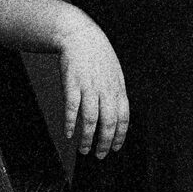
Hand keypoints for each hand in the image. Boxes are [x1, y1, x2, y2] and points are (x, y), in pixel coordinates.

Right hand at [58, 22, 129, 158]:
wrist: (80, 36)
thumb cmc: (98, 57)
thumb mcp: (115, 74)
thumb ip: (115, 95)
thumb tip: (116, 116)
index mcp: (118, 89)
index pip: (124, 118)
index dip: (120, 136)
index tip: (115, 148)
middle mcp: (105, 90)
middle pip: (109, 122)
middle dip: (105, 142)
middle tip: (100, 155)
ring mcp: (89, 87)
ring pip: (91, 119)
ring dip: (87, 138)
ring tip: (84, 150)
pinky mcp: (72, 84)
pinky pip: (72, 109)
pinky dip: (70, 124)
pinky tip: (68, 134)